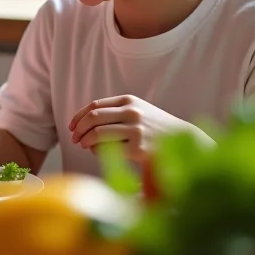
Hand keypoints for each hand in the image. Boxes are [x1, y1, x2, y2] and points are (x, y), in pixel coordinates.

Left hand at [68, 96, 205, 161]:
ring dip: (86, 141)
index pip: (94, 106)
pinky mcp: (139, 148)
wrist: (183, 139)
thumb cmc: (155, 127)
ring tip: (84, 146)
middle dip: (79, 130)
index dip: (78, 117)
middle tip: (74, 139)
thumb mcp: (138, 111)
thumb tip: (83, 123)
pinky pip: (108, 150)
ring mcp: (136, 130)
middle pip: (93, 118)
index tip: (71, 126)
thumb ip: (115, 112)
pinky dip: (98, 152)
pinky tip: (99, 153)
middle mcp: (132, 112)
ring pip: (98, 134)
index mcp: (129, 101)